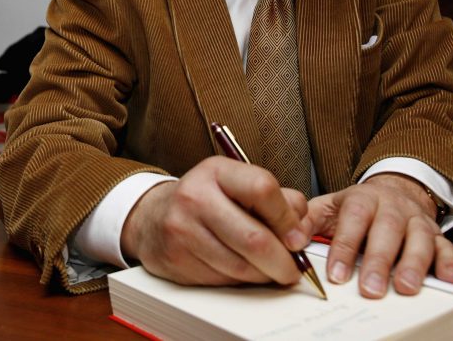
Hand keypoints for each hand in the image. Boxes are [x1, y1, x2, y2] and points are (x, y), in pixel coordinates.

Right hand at [120, 156, 311, 285]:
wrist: (152, 218)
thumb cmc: (206, 200)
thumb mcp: (236, 184)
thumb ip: (275, 198)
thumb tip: (300, 229)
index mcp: (215, 171)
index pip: (263, 189)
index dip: (288, 219)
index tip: (297, 238)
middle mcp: (195, 197)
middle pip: (254, 238)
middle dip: (283, 261)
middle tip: (293, 269)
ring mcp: (182, 230)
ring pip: (241, 266)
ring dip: (264, 275)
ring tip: (270, 271)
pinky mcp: (177, 260)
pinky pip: (222, 280)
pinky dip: (241, 281)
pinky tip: (244, 272)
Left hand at [306, 173, 452, 298]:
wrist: (394, 191)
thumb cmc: (357, 207)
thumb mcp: (329, 207)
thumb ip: (307, 221)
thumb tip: (290, 240)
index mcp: (364, 198)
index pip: (355, 218)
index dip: (345, 246)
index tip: (336, 274)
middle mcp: (393, 207)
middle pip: (388, 230)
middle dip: (380, 261)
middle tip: (371, 289)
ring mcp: (417, 221)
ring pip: (420, 239)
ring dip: (414, 264)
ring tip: (406, 288)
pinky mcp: (437, 234)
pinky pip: (447, 248)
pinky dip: (450, 264)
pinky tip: (447, 281)